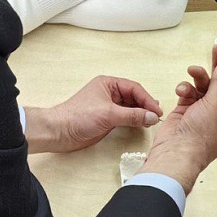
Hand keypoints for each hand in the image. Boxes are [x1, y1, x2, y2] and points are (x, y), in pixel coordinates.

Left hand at [25, 76, 162, 153]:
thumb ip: (132, 115)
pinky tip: (140, 124)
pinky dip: (134, 120)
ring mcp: (108, 106)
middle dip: (145, 105)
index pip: (134, 88)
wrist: (59, 132)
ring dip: (141, 113)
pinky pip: (125, 117)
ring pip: (130, 107)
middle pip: (134, 97)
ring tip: (151, 121)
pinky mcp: (106, 118)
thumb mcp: (109, 114)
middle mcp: (109, 92)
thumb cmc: (77, 117)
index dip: (147, 99)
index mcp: (108, 83)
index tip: (157, 110)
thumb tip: (152, 116)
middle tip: (156, 116)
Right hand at [140, 44, 216, 192]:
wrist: (175, 153)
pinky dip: (186, 89)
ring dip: (199, 78)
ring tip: (194, 70)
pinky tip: (182, 90)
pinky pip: (189, 93)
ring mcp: (203, 113)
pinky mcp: (187, 111)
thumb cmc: (199, 140)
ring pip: (204, 87)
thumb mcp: (215, 105)